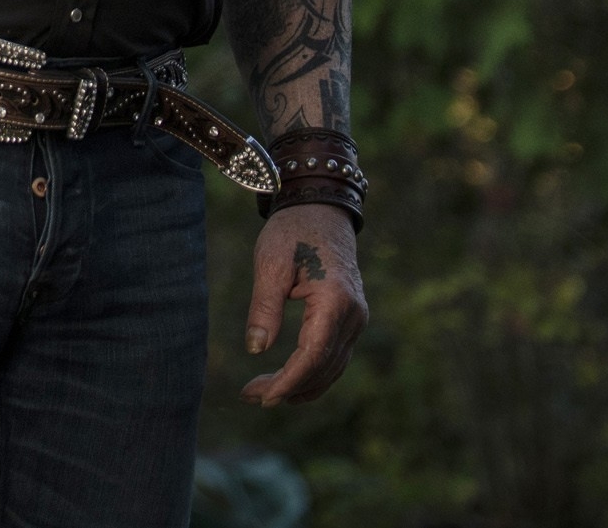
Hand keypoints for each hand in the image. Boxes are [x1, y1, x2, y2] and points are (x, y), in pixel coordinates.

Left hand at [241, 205, 366, 405]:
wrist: (321, 209)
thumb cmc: (292, 231)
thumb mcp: (270, 263)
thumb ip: (265, 307)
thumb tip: (256, 350)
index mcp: (335, 301)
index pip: (313, 355)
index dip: (289, 381)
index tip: (263, 397)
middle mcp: (354, 315)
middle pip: (323, 367)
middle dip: (288, 388)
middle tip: (250, 396)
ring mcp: (357, 319)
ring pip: (332, 367)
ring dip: (301, 385)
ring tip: (263, 394)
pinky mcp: (351, 319)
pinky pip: (335, 356)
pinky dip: (313, 373)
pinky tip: (289, 382)